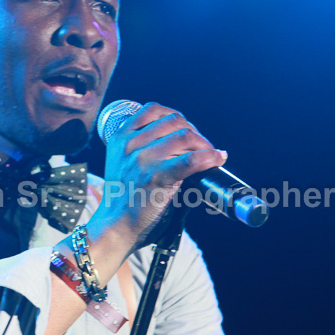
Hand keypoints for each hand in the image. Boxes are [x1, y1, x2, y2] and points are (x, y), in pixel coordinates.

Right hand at [97, 102, 226, 246]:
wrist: (116, 225)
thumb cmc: (124, 197)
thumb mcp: (122, 162)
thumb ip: (142, 146)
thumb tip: (184, 138)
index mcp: (120, 137)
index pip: (153, 109)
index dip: (176, 117)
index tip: (186, 130)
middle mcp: (130, 145)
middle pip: (174, 121)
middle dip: (193, 131)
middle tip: (202, 147)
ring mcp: (143, 160)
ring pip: (185, 136)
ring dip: (204, 144)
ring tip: (210, 154)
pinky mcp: (157, 177)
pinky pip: (192, 160)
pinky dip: (210, 157)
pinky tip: (218, 158)